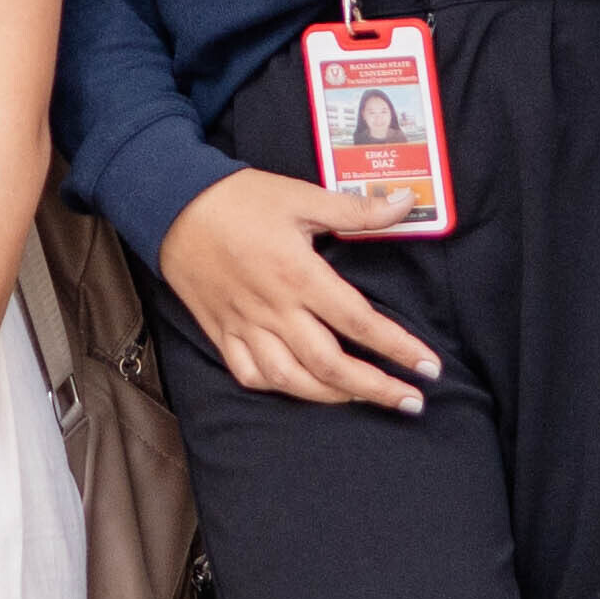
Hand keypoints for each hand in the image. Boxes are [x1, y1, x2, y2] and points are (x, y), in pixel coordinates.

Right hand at [156, 171, 440, 414]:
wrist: (170, 204)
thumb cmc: (238, 199)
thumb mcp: (301, 196)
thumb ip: (357, 209)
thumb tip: (406, 203)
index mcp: (298, 275)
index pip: (359, 321)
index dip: (398, 347)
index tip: (428, 367)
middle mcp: (273, 309)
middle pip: (330, 365)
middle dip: (376, 389)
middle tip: (411, 402)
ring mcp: (245, 326)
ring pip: (291, 379)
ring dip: (334, 396)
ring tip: (366, 398)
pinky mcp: (222, 332)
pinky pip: (250, 374)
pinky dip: (279, 388)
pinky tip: (303, 387)